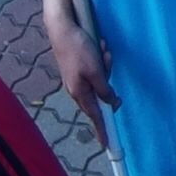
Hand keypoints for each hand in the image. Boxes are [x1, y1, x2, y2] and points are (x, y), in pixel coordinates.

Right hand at [43, 5, 117, 143]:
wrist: (63, 30)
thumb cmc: (80, 50)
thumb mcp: (96, 70)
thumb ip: (104, 89)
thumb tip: (112, 104)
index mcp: (80, 92)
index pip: (95, 116)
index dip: (102, 129)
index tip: (107, 145)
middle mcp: (78, 89)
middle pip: (102, 92)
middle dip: (107, 73)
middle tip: (103, 54)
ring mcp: (78, 79)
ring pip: (102, 77)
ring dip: (105, 62)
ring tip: (99, 47)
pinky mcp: (81, 68)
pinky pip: (98, 67)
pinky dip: (101, 56)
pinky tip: (98, 45)